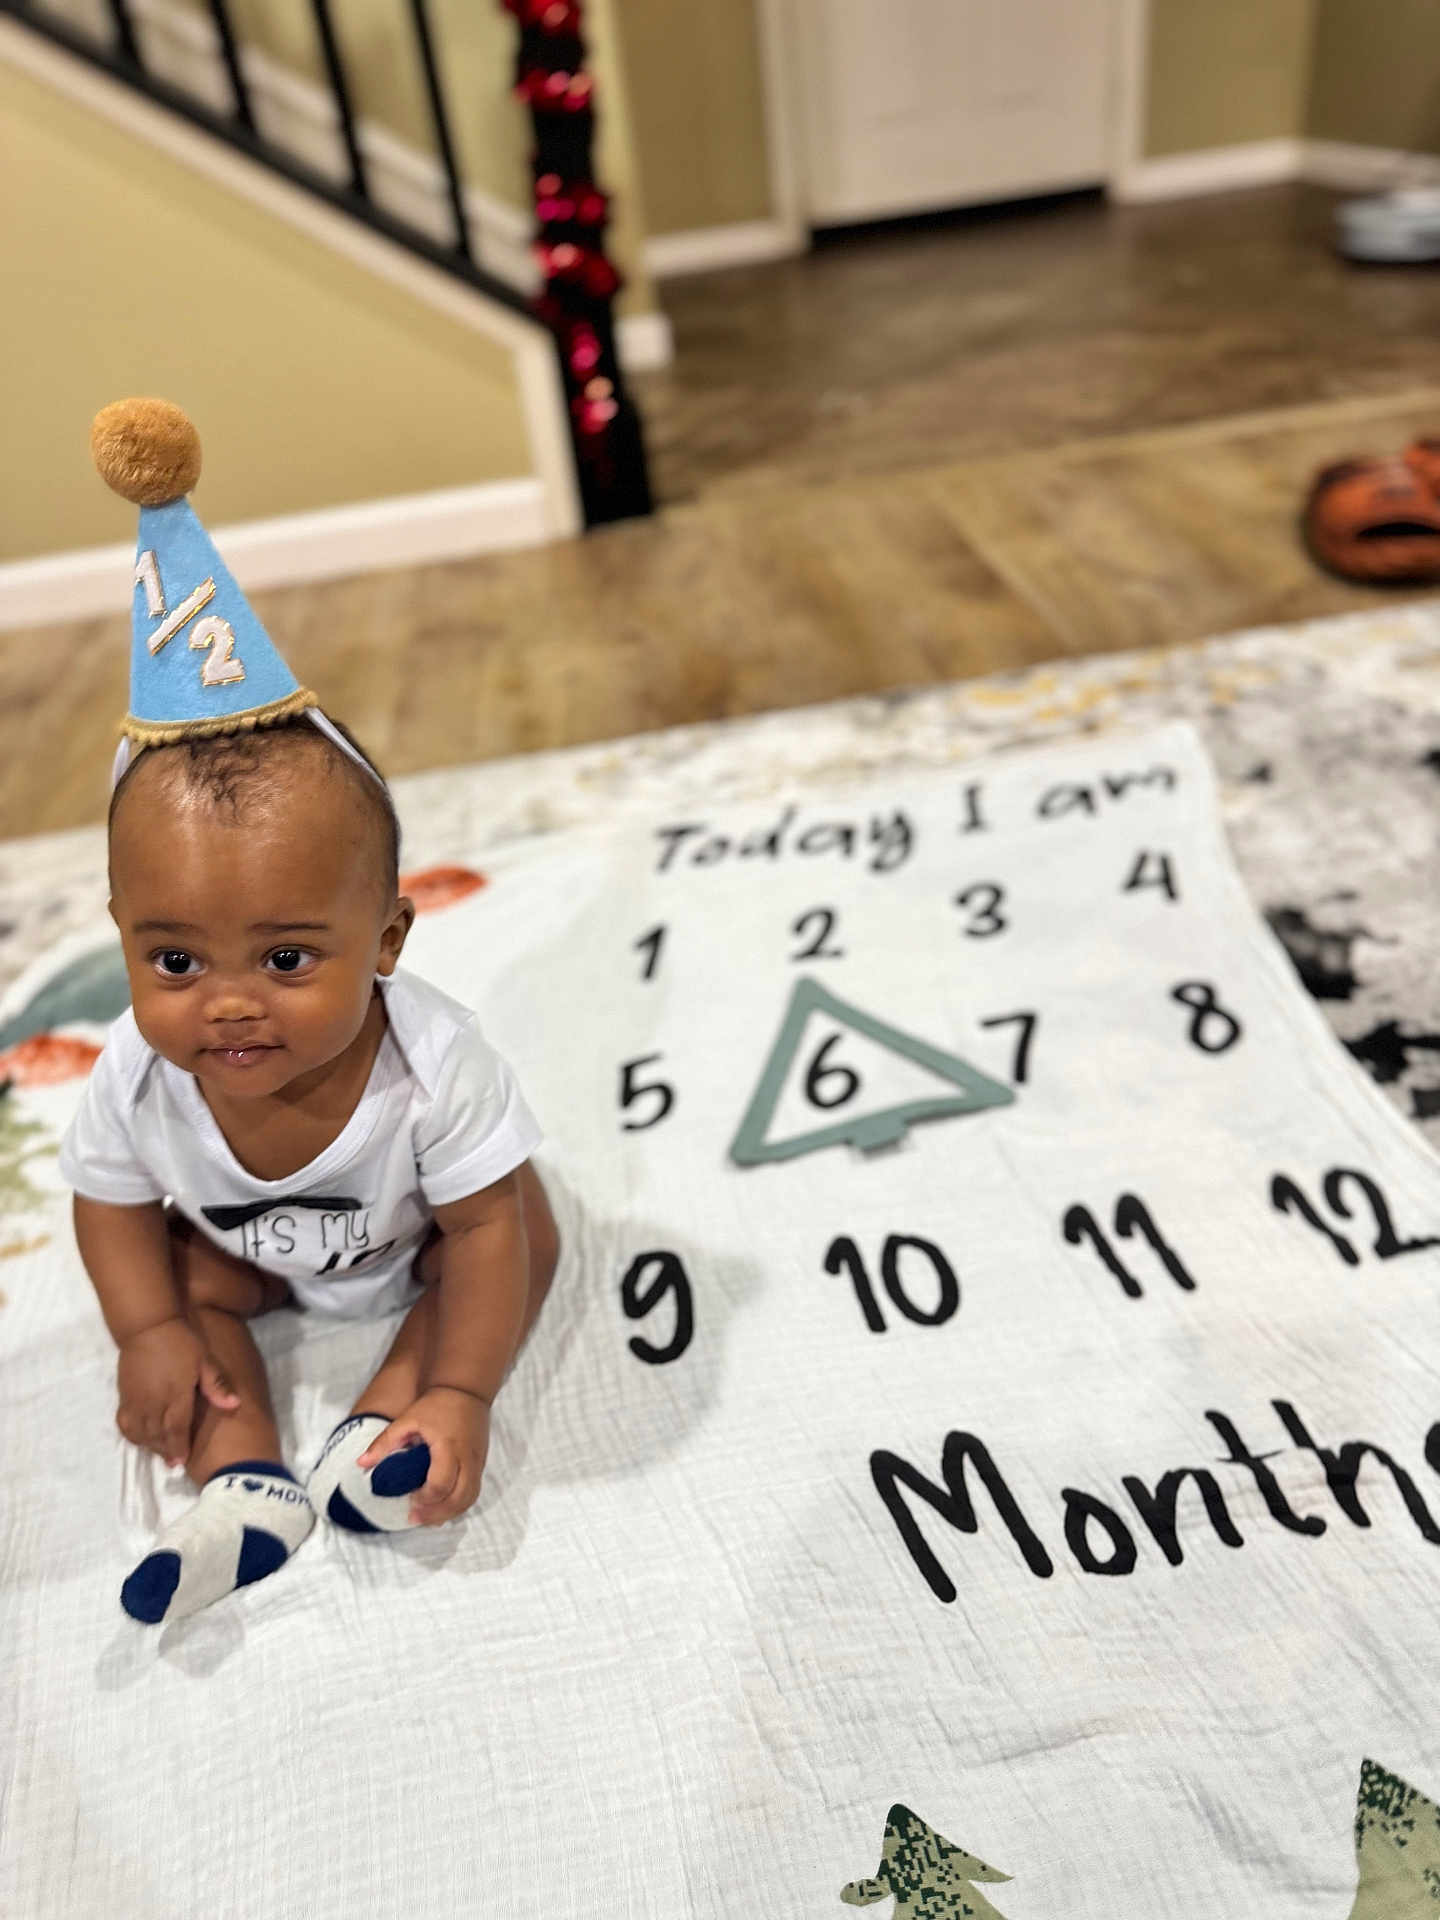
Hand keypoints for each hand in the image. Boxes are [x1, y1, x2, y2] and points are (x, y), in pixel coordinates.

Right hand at [115, 1317, 240, 1467]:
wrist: (148, 1326)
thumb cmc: (182, 1342)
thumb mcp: (204, 1361)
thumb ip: (217, 1385)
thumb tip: (235, 1404)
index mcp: (175, 1394)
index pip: (176, 1429)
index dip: (179, 1447)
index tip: (182, 1461)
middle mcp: (153, 1401)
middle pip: (157, 1435)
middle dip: (165, 1451)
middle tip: (174, 1462)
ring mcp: (136, 1400)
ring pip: (140, 1432)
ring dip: (150, 1445)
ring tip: (161, 1451)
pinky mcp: (124, 1395)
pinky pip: (125, 1423)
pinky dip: (133, 1434)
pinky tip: (142, 1437)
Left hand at [356, 1386, 490, 1525]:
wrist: (466, 1389)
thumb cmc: (436, 1404)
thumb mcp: (407, 1419)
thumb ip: (385, 1442)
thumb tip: (361, 1464)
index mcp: (448, 1447)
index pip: (441, 1483)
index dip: (425, 1498)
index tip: (410, 1498)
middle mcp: (467, 1458)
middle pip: (459, 1498)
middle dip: (437, 1513)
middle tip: (415, 1517)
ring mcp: (477, 1462)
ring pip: (469, 1499)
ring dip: (449, 1513)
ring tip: (427, 1519)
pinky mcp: (481, 1464)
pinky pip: (473, 1492)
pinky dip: (458, 1505)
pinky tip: (442, 1508)